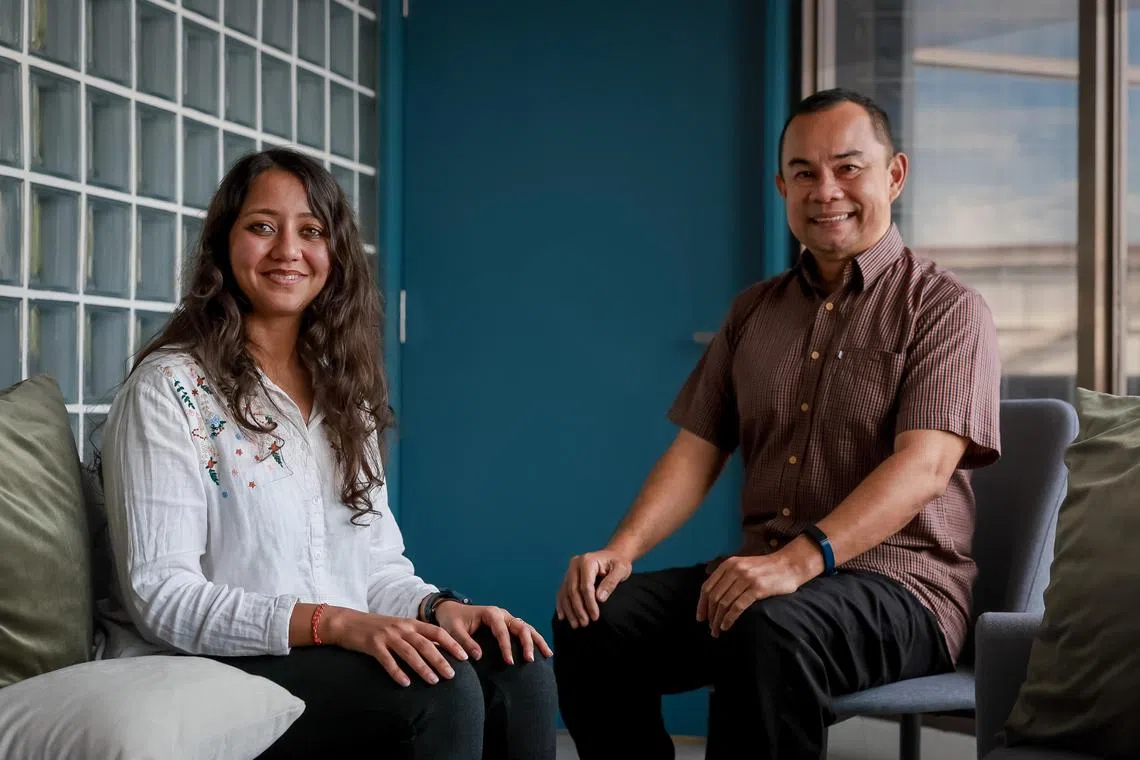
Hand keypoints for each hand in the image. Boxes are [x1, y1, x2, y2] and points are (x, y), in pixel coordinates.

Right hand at [324, 608, 467, 686]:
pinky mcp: (372, 645)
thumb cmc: (377, 627)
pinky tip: (405, 683)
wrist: (347, 622)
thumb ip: (416, 636)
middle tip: (452, 675)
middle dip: (441, 660)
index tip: (464, 657)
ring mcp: (387, 636)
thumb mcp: (399, 627)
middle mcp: (401, 628)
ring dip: (423, 668)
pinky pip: (387, 660)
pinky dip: (397, 672)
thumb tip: (438, 650)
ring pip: (409, 653)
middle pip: (425, 644)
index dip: (451, 644)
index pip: (436, 632)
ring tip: (434, 681)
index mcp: (410, 623)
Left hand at [435, 602, 552, 663]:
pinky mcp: (508, 624)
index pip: (502, 631)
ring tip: (547, 655)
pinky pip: (525, 630)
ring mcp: (507, 618)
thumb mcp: (453, 631)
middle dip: (527, 643)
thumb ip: (465, 642)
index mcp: (490, 613)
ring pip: (527, 627)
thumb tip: (478, 656)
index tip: (510, 662)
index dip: (507, 646)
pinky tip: (543, 651)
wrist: (451, 611)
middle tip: (529, 660)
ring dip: (537, 640)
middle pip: (520, 627)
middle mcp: (502, 614)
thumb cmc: (452, 621)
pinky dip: (534, 639)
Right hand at [555, 548, 632, 627]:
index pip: (586, 585)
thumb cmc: (618, 563)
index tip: (595, 617)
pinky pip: (561, 592)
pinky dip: (561, 605)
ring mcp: (570, 570)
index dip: (589, 603)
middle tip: (585, 623)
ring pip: (565, 592)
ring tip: (576, 625)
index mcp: (587, 561)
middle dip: (579, 609)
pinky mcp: (568, 577)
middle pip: (573, 590)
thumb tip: (600, 598)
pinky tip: (563, 617)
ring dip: (569, 610)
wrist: (613, 556)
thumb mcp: (621, 570)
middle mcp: (575, 564)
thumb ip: (611, 582)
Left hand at [696, 554, 802, 635]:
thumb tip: (712, 596)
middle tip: (710, 628)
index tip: (700, 618)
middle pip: (714, 597)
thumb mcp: (743, 566)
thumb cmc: (765, 569)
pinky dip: (729, 618)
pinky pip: (737, 606)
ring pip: (724, 603)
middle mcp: (734, 570)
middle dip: (710, 615)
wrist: (789, 565)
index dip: (701, 604)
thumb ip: (728, 576)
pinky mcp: (757, 588)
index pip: (707, 587)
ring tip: (717, 631)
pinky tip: (726, 626)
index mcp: (728, 565)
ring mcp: (746, 579)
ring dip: (718, 620)